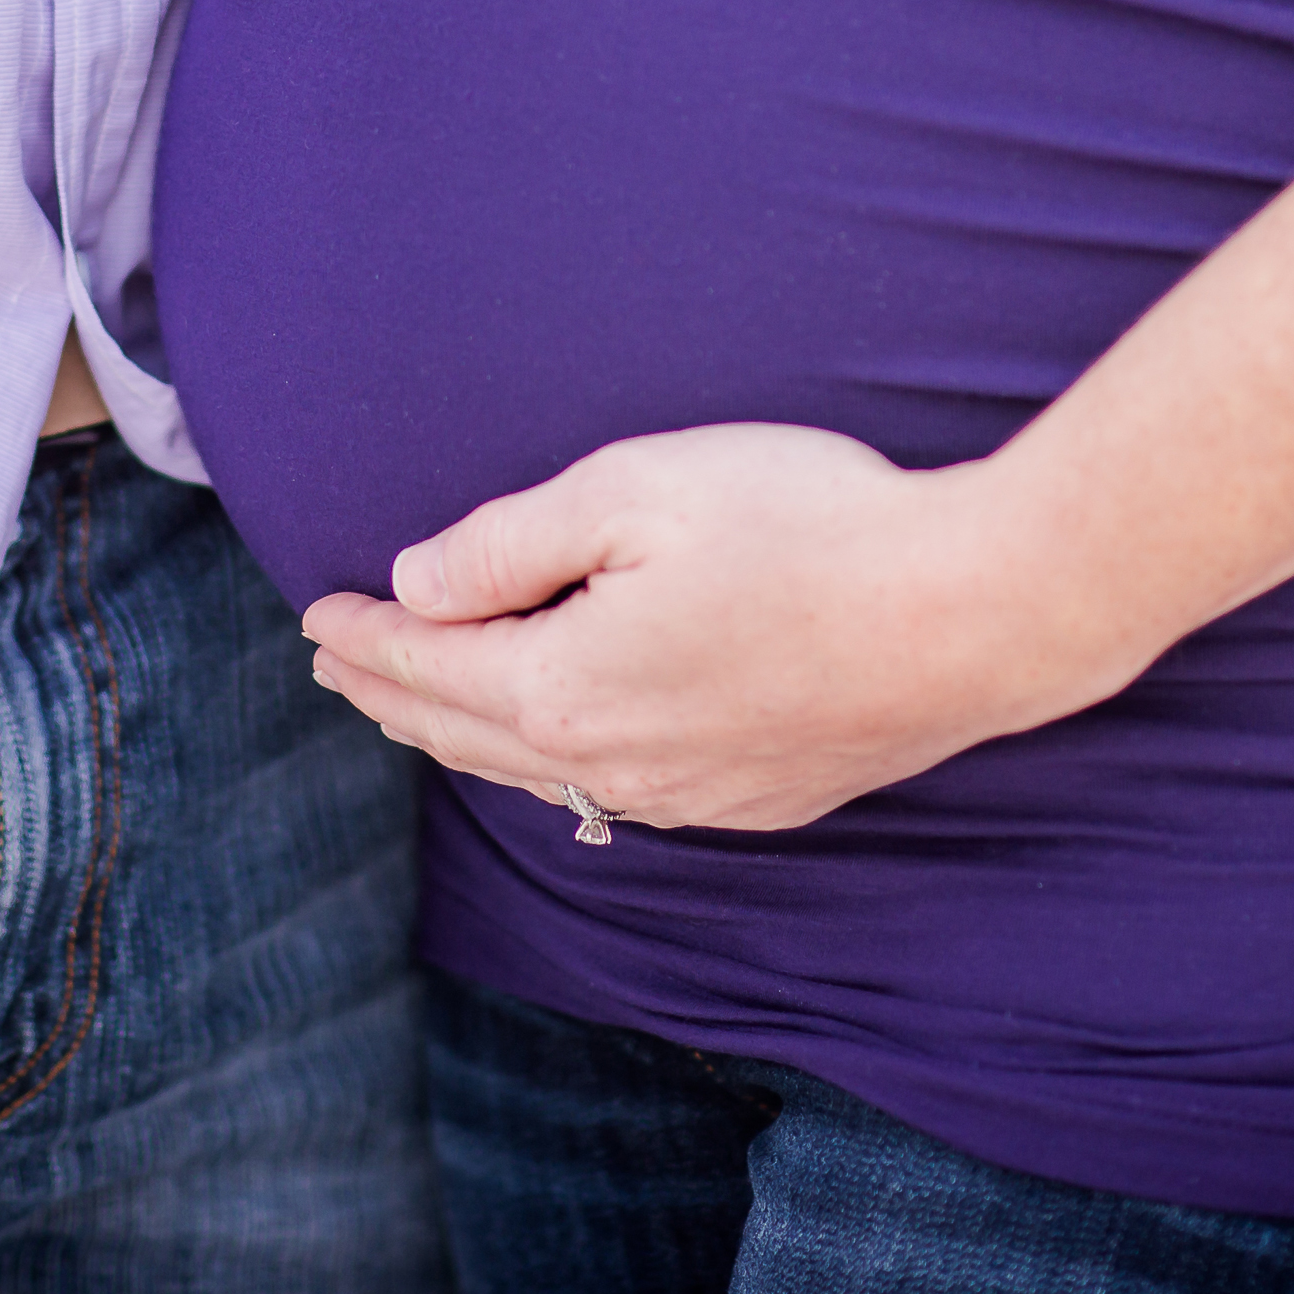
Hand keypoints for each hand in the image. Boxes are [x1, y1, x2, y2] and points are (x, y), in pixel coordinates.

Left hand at [300, 424, 1138, 833]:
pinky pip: (619, 797)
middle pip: (465, 736)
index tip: (316, 612)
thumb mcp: (635, 492)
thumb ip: (509, 543)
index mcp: (564, 688)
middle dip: (393, 696)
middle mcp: (613, 767)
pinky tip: (563, 757)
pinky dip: (557, 769)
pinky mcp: (757, 801)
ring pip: (540, 778)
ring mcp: (689, 797)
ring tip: (425, 709)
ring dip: (467, 739)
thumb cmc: (810, 526)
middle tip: (341, 665)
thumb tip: (416, 583)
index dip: (364, 634)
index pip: (428, 665)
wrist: (976, 614)